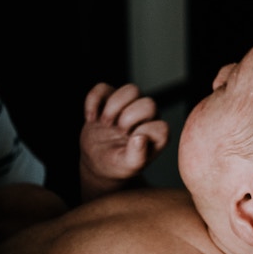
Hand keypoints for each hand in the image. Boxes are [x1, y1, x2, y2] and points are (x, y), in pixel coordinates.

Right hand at [79, 83, 168, 200]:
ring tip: (105, 123)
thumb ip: (137, 156)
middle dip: (129, 118)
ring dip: (115, 106)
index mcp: (156, 134)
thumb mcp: (128, 166)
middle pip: (149, 104)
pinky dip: (93, 101)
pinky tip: (91, 118)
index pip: (161, 126)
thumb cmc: (117, 164)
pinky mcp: (109, 98)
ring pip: (131, 90)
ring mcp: (128, 105)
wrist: (97, 160)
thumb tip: (140, 138)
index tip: (130, 142)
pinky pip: (103, 87)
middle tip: (118, 132)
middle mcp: (147, 117)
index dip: (144, 133)